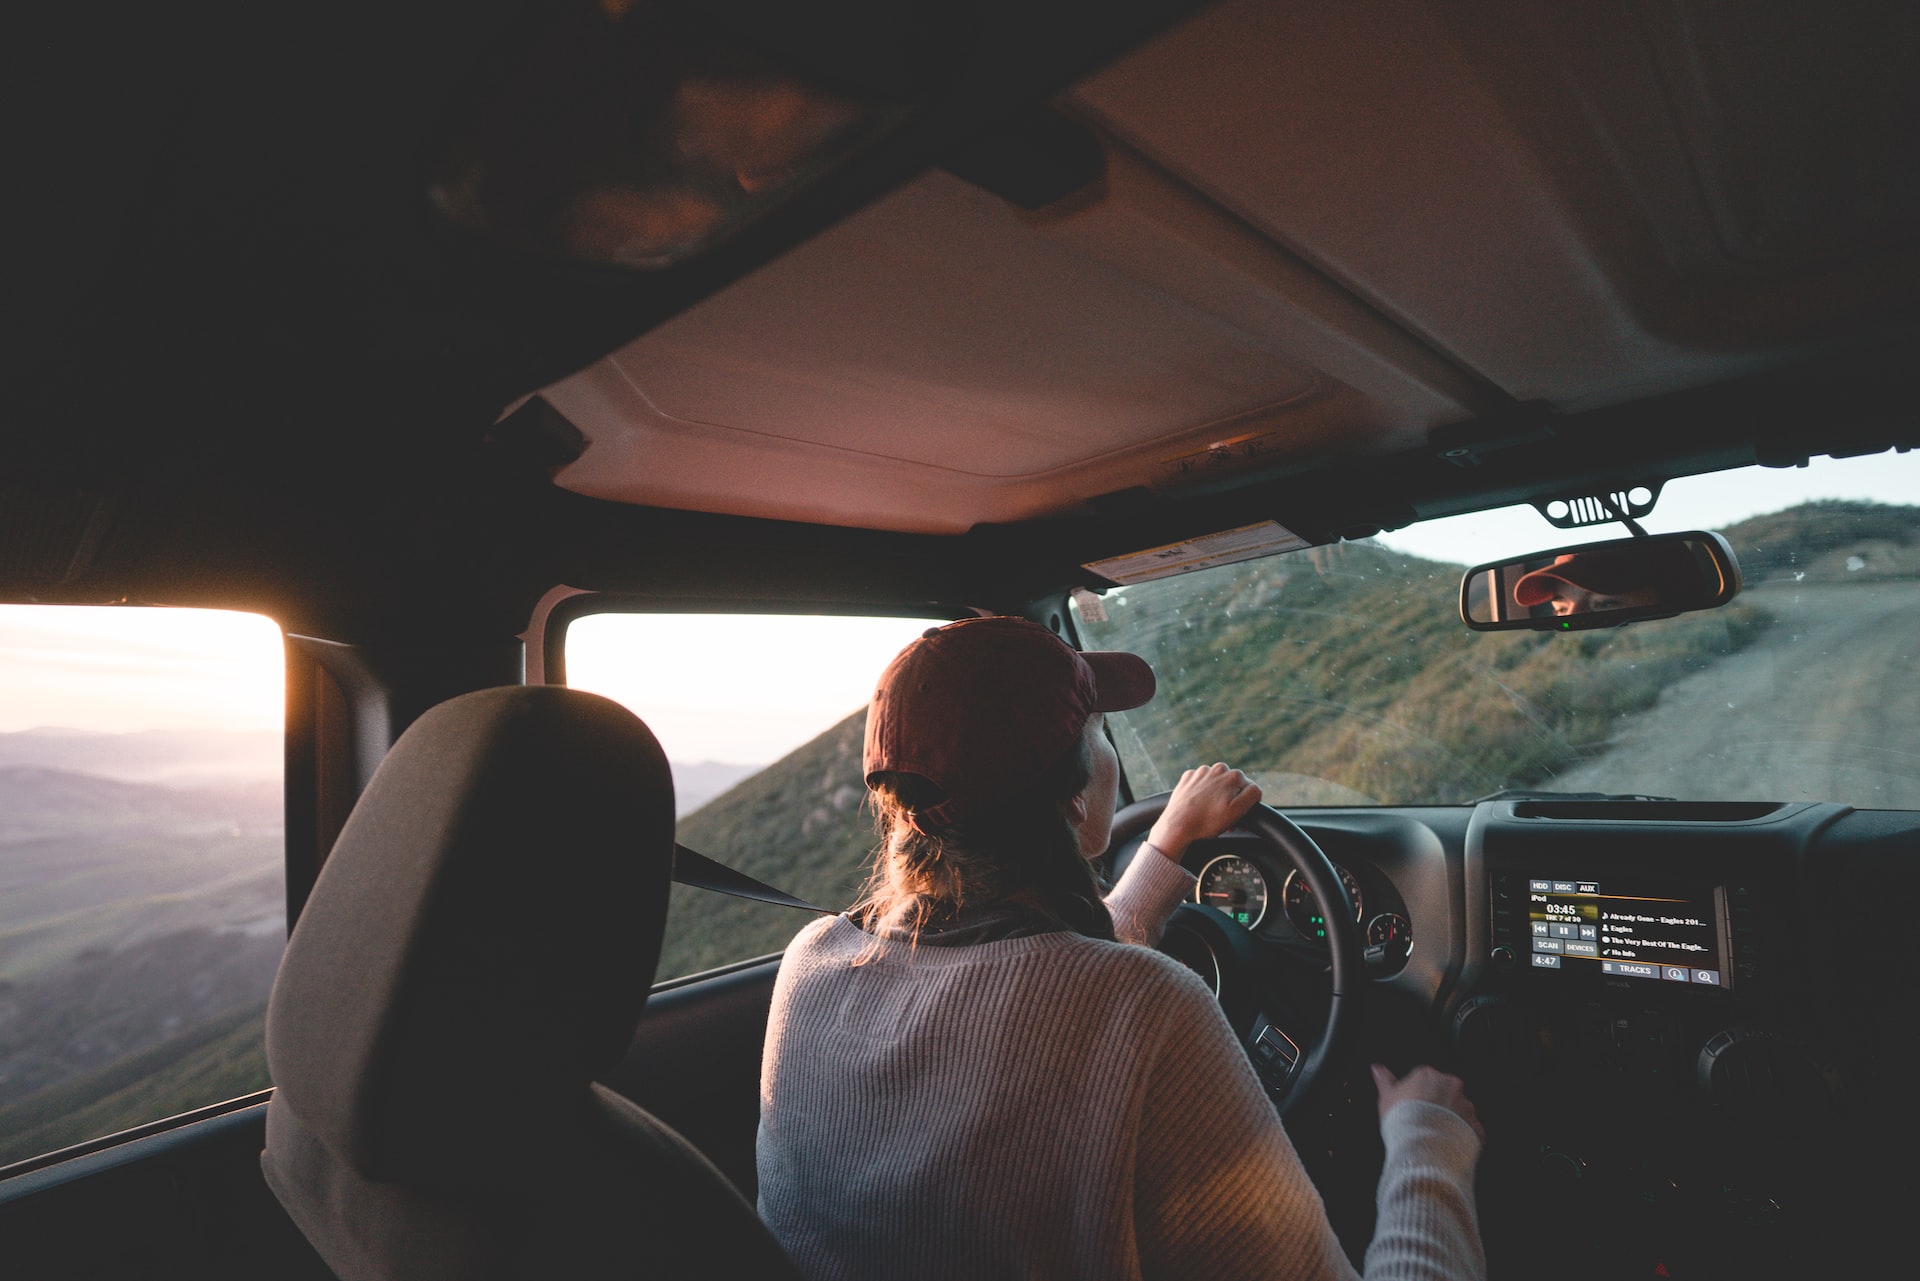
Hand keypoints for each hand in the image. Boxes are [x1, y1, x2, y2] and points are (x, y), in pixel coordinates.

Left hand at [1146, 763, 1261, 859]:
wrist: (1177, 825)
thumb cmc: (1207, 821)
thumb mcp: (1237, 811)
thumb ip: (1253, 794)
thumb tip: (1255, 787)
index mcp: (1233, 775)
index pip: (1249, 791)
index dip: (1244, 806)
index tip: (1236, 818)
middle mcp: (1217, 769)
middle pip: (1232, 787)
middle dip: (1230, 802)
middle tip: (1223, 820)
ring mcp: (1200, 772)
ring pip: (1217, 786)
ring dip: (1217, 799)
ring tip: (1210, 815)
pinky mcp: (1188, 778)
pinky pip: (1201, 786)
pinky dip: (1202, 795)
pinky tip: (1199, 807)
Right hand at [1370, 1063, 1484, 1142]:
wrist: (1423, 1148)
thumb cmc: (1402, 1120)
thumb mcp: (1387, 1098)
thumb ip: (1384, 1081)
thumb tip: (1377, 1068)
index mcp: (1428, 1075)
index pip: (1425, 1080)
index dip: (1417, 1096)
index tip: (1411, 1108)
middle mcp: (1451, 1087)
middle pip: (1445, 1093)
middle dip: (1437, 1106)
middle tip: (1423, 1122)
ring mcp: (1466, 1107)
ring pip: (1459, 1112)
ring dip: (1451, 1122)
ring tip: (1436, 1137)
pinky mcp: (1476, 1127)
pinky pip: (1470, 1131)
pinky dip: (1462, 1137)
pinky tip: (1448, 1146)